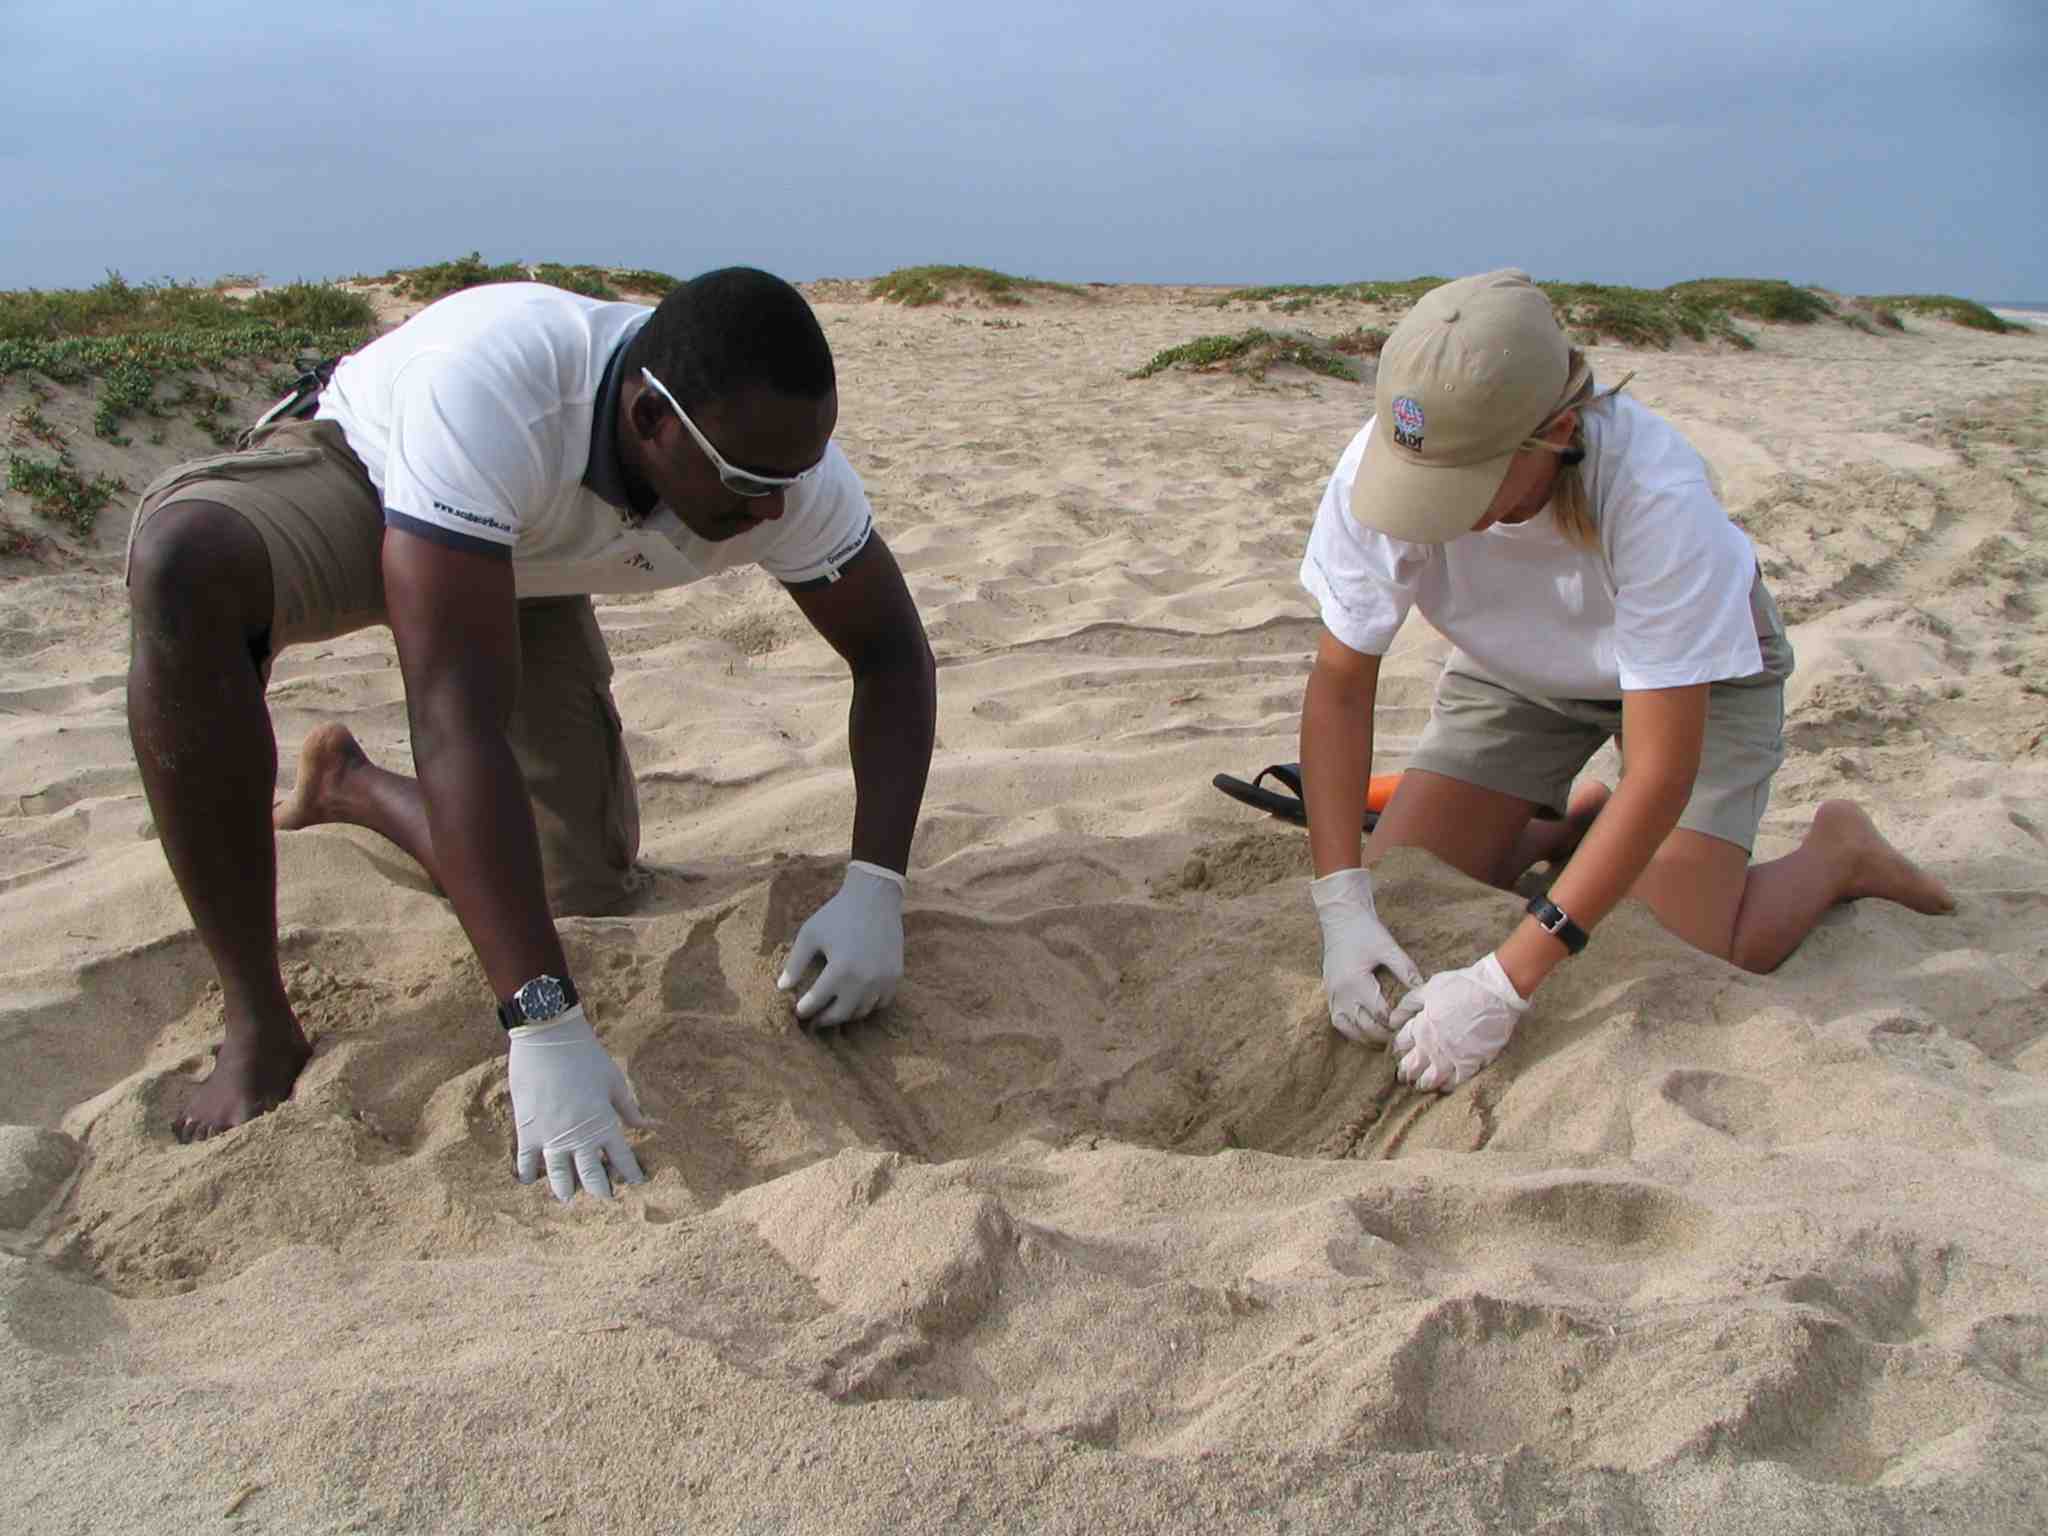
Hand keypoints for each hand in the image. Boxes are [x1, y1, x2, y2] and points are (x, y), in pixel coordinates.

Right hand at [508, 1004, 646, 1200]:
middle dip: (600, 1190)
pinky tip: (530, 1180)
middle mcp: (578, 1137)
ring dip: (567, 1189)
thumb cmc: (586, 1057)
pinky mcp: (527, 1131)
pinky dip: (528, 1174)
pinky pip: (526, 1162)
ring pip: (560, 1177)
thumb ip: (630, 1110)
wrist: (548, 1039)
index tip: (637, 1182)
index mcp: (604, 1124)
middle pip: (591, 1177)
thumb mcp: (614, 1082)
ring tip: (570, 1196)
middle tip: (605, 1197)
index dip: (631, 1175)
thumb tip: (652, 1125)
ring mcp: (551, 1137)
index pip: (622, 1161)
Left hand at [777, 861, 905, 1026]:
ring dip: (846, 1014)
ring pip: (862, 1011)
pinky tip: (857, 999)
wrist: (875, 897)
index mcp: (840, 970)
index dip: (804, 1010)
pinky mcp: (895, 976)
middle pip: (841, 1014)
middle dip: (824, 1019)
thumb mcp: (810, 934)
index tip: (798, 1012)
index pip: (817, 1002)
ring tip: (834, 1010)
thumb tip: (782, 988)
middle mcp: (864, 980)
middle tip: (815, 1020)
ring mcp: (883, 980)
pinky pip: (881, 1002)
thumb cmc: (838, 914)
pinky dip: (868, 1004)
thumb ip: (795, 963)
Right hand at [1311, 867, 1424, 1043]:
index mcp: (1356, 981)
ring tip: (1382, 1041)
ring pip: (1347, 1028)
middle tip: (1401, 1038)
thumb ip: (1405, 969)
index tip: (1410, 1026)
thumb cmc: (1365, 930)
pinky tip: (1364, 1031)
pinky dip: (1351, 1030)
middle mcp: (1341, 992)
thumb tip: (1423, 988)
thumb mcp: (1388, 947)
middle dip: (1383, 1035)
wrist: (1340, 917)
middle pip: (1363, 1026)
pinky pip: (1337, 1020)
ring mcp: (1332, 994)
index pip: (1379, 1013)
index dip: (1395, 1023)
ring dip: (1365, 1037)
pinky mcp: (1329, 992)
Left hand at [1389, 952, 1529, 1090]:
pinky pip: (1455, 1083)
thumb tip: (1392, 1019)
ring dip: (1423, 1083)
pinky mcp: (1471, 1064)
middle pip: (1412, 1066)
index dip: (1399, 1048)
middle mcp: (1432, 1046)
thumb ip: (1409, 1003)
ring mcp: (1451, 1058)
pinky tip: (1445, 1087)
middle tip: (1404, 1076)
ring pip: (1430, 1079)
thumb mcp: (1430, 988)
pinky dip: (1448, 1086)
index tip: (1399, 1052)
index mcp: (1420, 1027)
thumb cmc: (1462, 986)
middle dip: (1406, 1072)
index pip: (1401, 1043)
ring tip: (1421, 1086)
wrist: (1495, 993)